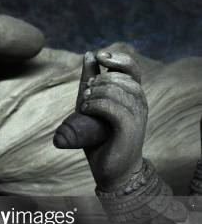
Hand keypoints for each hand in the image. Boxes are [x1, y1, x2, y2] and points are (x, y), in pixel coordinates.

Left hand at [78, 51, 146, 190]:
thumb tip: (89, 54)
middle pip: (122, 78)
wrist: (111, 169)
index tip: (99, 56)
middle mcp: (139, 103)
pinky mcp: (130, 130)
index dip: (117, 58)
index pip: (132, 68)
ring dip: (95, 94)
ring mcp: (137, 116)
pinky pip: (114, 109)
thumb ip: (91, 81)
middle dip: (99, 80)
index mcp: (133, 95)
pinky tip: (86, 109)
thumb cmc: (100, 137)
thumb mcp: (92, 104)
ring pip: (117, 92)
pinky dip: (96, 105)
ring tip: (84, 104)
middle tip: (86, 93)